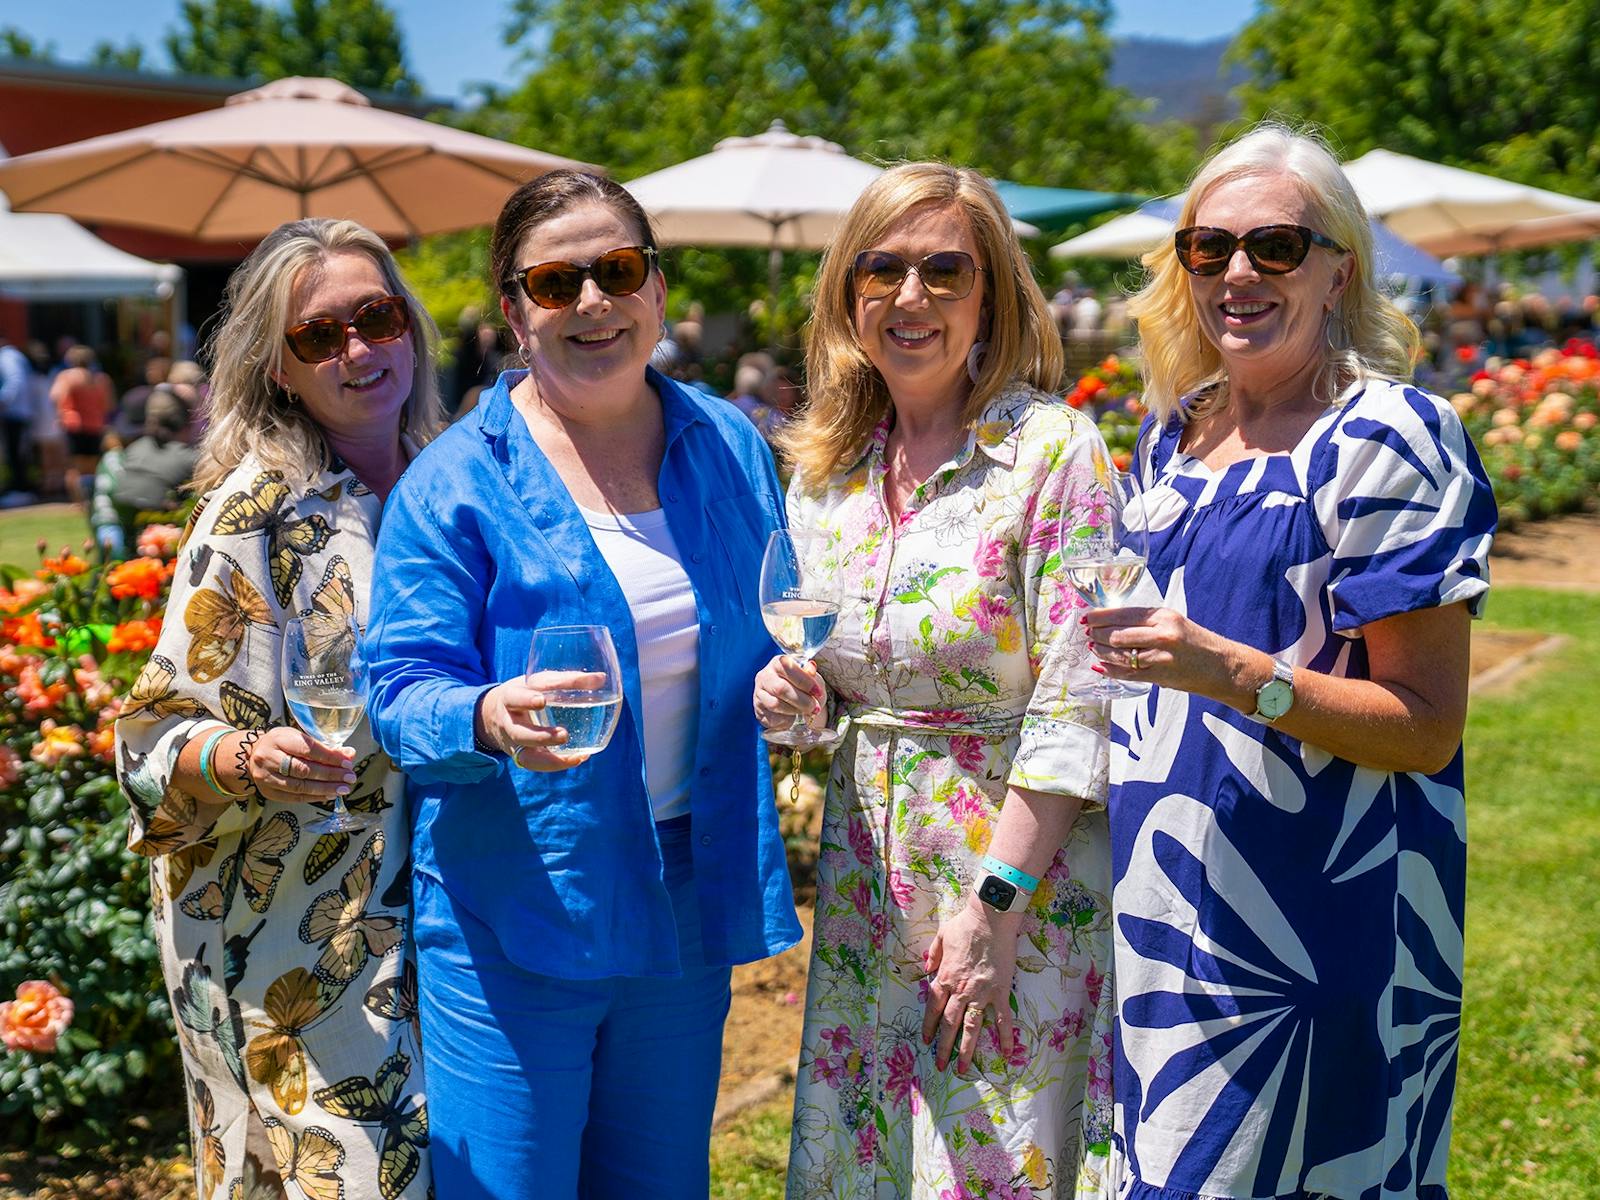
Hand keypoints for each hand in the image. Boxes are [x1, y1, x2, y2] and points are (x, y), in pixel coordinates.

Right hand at [243, 726, 356, 803]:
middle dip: (330, 774)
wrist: (252, 755)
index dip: (329, 757)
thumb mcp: (298, 736)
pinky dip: (314, 797)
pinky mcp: (268, 792)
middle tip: (350, 777)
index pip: (307, 749)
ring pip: (299, 786)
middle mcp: (268, 758)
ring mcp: (266, 777)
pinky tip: (329, 795)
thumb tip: (350, 754)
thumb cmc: (281, 744)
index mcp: (278, 739)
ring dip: (325, 788)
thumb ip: (323, 746)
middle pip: (303, 770)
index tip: (347, 762)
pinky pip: (294, 797)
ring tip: (343, 788)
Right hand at [476, 671, 604, 770]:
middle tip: (564, 735)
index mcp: (511, 696)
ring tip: (576, 756)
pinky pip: (534, 764)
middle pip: (519, 732)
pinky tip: (577, 759)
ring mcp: (513, 741)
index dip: (530, 698)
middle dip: (540, 736)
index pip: (521, 696)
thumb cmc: (526, 693)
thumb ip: (567, 680)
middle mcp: (509, 720)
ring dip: (551, 758)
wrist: (491, 715)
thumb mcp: (538, 682)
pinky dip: (555, 764)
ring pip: (527, 755)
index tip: (543, 700)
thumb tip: (601, 678)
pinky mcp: (520, 754)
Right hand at [753, 654, 825, 730]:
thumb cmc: (801, 687)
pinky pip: (772, 716)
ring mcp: (759, 693)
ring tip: (806, 711)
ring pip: (775, 704)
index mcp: (778, 663)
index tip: (818, 692)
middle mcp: (765, 676)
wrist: (791, 703)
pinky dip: (786, 719)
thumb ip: (811, 674)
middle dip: (802, 700)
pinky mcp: (758, 709)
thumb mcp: (811, 679)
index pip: (788, 668)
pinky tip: (794, 717)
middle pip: (781, 688)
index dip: (805, 681)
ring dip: (795, 710)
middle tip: (815, 707)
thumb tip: (811, 668)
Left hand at [920, 896, 1021, 1074]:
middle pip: (949, 1023)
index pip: (933, 1007)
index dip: (929, 1026)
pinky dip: (1004, 1036)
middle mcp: (960, 989)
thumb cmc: (966, 924)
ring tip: (963, 1068)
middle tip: (940, 1065)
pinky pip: (1002, 1018)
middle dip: (943, 1046)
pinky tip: (1006, 1052)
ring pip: (971, 1027)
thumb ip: (932, 954)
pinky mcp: (1000, 991)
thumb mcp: (941, 936)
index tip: (926, 1040)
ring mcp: (981, 992)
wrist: (991, 918)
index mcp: (945, 977)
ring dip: (966, 1049)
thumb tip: (925, 967)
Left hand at [1082, 605, 1233, 696]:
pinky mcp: (1159, 677)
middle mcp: (1162, 635)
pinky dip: (1110, 670)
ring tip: (1092, 648)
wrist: (1222, 666)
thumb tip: (1113, 622)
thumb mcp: (1174, 622)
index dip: (1102, 616)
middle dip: (1098, 634)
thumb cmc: (1197, 642)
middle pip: (1118, 634)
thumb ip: (1146, 622)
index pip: (1125, 613)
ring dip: (1102, 651)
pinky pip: (1127, 674)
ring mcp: (1160, 658)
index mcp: (1164, 617)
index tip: (1088, 617)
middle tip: (1088, 633)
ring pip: (1120, 654)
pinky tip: (1100, 666)